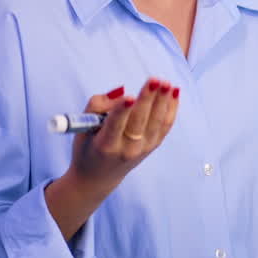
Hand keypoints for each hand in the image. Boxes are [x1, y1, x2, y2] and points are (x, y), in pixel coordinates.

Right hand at [67, 77, 179, 196]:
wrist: (98, 177)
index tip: (128, 97)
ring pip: (156, 122)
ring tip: (166, 83)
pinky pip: (165, 125)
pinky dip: (171, 108)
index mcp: (105, 146)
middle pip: (139, 121)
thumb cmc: (88, 145)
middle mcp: (126, 149)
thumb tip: (122, 92)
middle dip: (147, 99)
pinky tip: (174, 91)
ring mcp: (143, 149)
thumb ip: (96, 106)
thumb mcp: (82, 128)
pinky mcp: (153, 146)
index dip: (121, 111)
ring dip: (163, 101)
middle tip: (154, 80)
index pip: (114, 126)